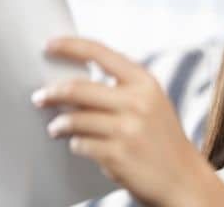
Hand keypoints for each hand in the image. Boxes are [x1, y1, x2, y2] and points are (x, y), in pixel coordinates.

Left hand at [31, 36, 203, 205]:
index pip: (100, 53)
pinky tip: (79, 144)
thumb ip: (123, 88)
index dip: (70, 46)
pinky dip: (75, 144)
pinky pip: (80, 144)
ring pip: (74, 118)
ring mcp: (127, 129)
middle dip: (51, 93)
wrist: (184, 178)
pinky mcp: (117, 155)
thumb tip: (73, 82)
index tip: (48, 45)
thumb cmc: (162, 138)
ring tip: (56, 128)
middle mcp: (137, 101)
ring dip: (59, 124)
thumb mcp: (152, 102)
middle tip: (39, 97)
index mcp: (145, 82)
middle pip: (77, 88)